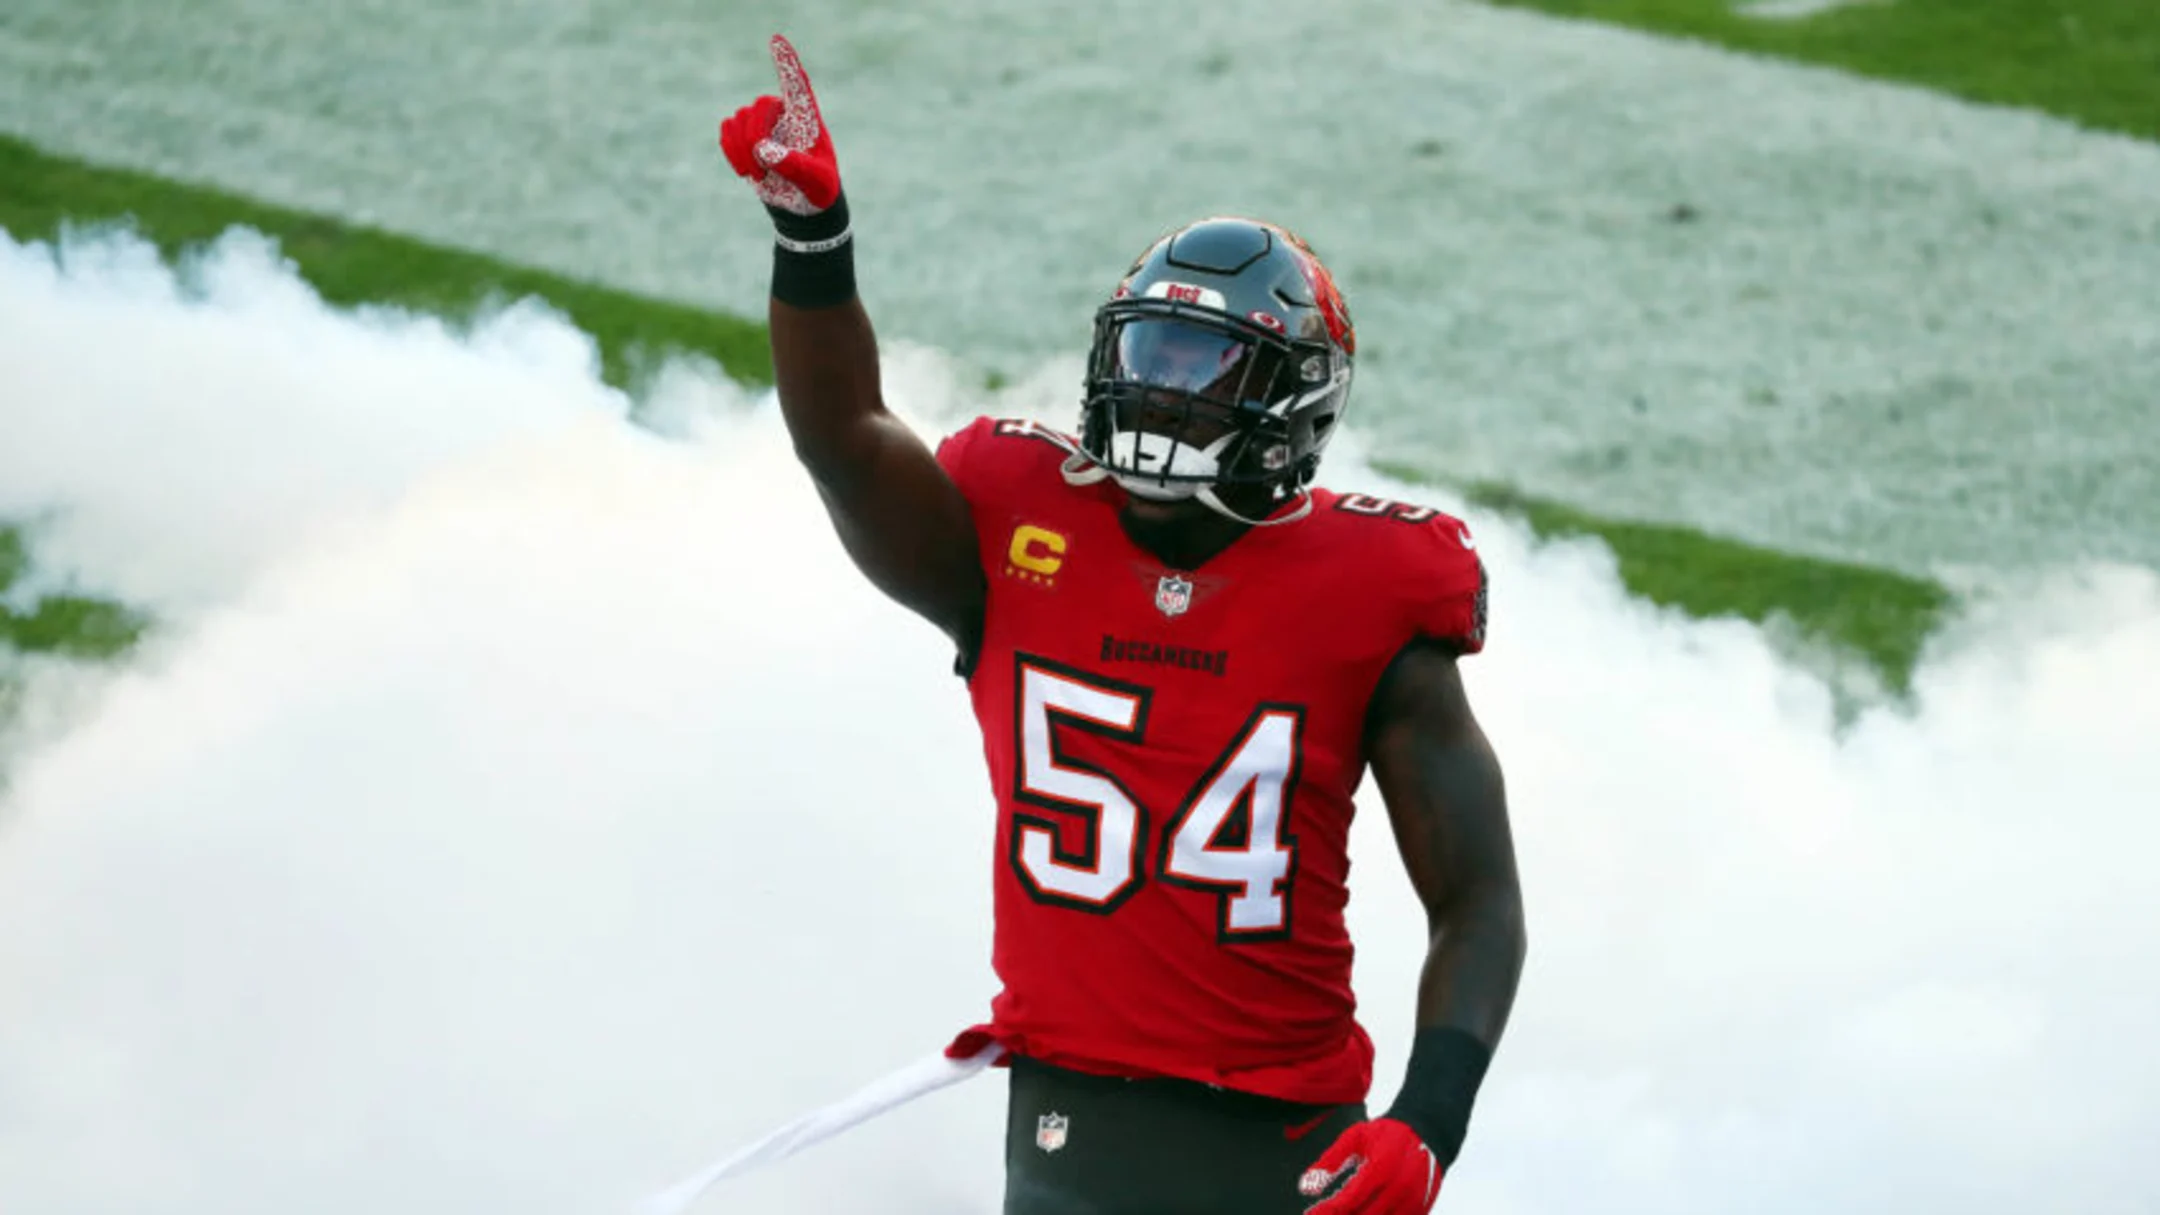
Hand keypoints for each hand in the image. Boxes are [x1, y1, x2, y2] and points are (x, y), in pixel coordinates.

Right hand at [718, 34, 841, 215]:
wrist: (802, 205)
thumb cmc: (818, 190)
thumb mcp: (815, 182)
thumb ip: (794, 166)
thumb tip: (763, 148)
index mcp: (807, 117)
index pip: (796, 84)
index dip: (786, 62)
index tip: (777, 40)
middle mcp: (783, 113)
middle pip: (758, 108)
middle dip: (754, 139)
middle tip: (762, 171)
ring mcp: (762, 122)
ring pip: (738, 119)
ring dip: (742, 150)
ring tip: (760, 176)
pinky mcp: (744, 134)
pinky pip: (726, 130)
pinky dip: (731, 151)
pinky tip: (745, 171)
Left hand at [1297, 1118, 1443, 1213]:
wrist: (1429, 1134)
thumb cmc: (1387, 1134)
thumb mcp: (1355, 1138)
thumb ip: (1330, 1162)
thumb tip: (1305, 1188)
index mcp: (1381, 1168)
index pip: (1348, 1201)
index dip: (1326, 1211)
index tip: (1309, 1214)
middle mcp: (1399, 1189)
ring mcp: (1412, 1203)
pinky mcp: (1421, 1210)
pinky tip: (1361, 1214)